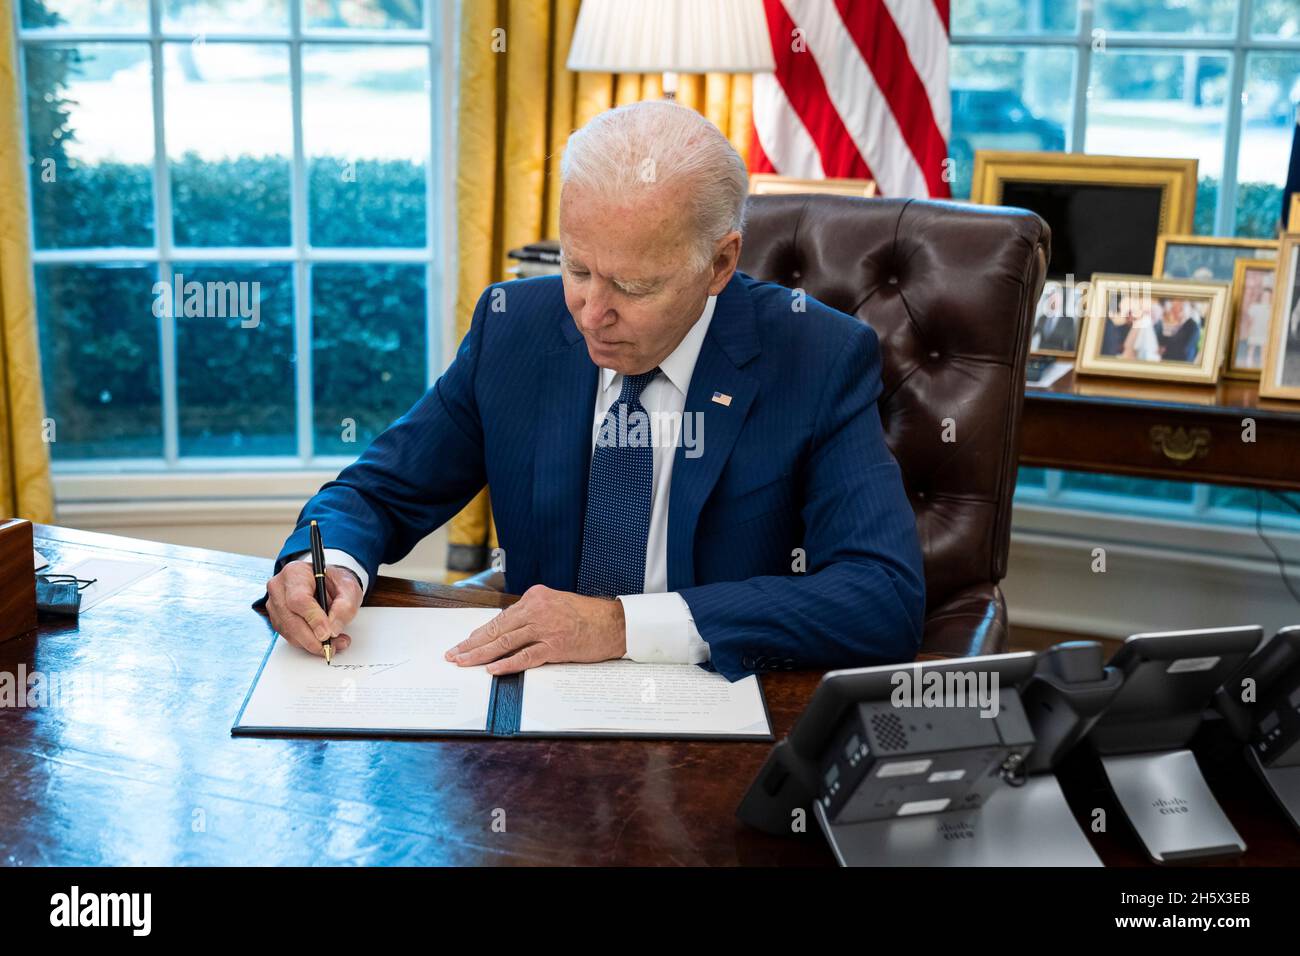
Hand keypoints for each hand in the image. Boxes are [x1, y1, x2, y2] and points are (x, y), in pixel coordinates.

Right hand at [265, 563, 362, 657]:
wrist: (327, 583)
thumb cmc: (334, 582)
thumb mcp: (349, 588)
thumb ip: (345, 606)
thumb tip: (333, 629)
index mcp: (295, 573)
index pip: (299, 599)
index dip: (313, 619)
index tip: (327, 633)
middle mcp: (279, 588)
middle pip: (290, 618)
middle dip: (312, 637)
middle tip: (332, 645)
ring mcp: (275, 604)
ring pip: (289, 631)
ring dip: (312, 643)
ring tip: (335, 643)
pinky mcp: (277, 619)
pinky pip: (289, 636)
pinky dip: (307, 643)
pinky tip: (323, 642)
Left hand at [446, 585, 625, 674]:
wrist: (615, 623)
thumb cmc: (587, 616)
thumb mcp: (556, 605)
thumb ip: (533, 615)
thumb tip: (509, 633)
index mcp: (535, 597)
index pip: (500, 618)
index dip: (479, 632)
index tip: (464, 642)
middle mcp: (537, 609)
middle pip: (497, 629)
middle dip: (472, 644)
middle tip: (454, 654)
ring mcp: (545, 627)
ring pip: (505, 642)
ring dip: (481, 654)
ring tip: (464, 662)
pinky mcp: (556, 645)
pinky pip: (525, 656)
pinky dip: (506, 664)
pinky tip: (491, 670)